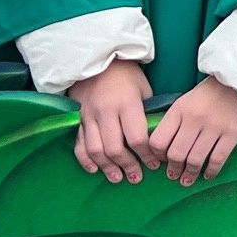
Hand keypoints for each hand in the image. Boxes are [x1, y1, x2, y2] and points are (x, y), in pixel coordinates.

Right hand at [71, 60, 155, 182]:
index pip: (137, 137)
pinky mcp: (77, 119)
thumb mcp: (144, 89)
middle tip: (137, 177)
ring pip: (95, 149)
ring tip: (118, 178)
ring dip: (107, 167)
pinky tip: (94, 169)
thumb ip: (148, 112)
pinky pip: (79, 144)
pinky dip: (85, 159)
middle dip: (127, 166)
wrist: (97, 59)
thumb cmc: (127, 75)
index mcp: (127, 104)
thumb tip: (159, 138)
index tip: (154, 164)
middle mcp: (106, 112)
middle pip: (115, 148)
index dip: (146, 154)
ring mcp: (88, 116)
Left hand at [150, 76, 236, 185]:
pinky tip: (207, 175)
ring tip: (187, 180)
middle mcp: (194, 119)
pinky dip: (211, 171)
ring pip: (195, 159)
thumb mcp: (186, 100)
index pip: (158, 140)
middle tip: (173, 175)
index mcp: (179, 109)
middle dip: (173, 169)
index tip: (161, 161)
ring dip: (189, 174)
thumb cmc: (210, 93)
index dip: (157, 156)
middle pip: (176, 153)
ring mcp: (214, 126)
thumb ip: (174, 120)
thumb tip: (163, 147)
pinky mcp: (233, 133)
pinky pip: (217, 158)